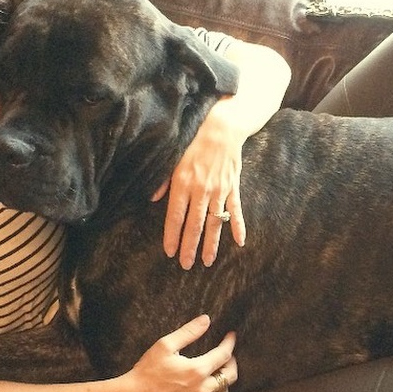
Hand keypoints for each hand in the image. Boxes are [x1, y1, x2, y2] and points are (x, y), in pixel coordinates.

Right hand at [128, 314, 236, 391]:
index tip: (231, 336)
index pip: (224, 355)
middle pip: (230, 376)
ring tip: (219, 370)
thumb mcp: (165, 345)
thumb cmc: (147, 370)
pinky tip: (208, 387)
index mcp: (197, 370)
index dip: (230, 343)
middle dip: (232, 362)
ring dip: (225, 380)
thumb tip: (206, 320)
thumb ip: (188, 332)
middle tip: (228, 354)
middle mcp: (202, 389)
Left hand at [153, 99, 246, 269]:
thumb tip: (152, 199)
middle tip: (186, 265)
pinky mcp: (233, 187)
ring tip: (208, 261)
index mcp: (183, 183)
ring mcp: (219, 191)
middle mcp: (202, 190)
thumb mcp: (172, 157)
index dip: (173, 236)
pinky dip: (238, 226)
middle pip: (195, 224)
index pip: (176, 216)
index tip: (170, 252)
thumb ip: (163, 180)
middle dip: (190, 246)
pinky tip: (240, 242)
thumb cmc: (193, 140)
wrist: (222, 126)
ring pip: (215, 222)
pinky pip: (236, 210)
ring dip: (212, 243)